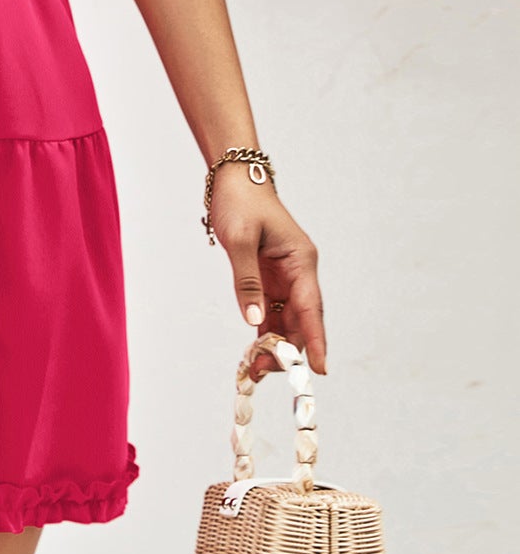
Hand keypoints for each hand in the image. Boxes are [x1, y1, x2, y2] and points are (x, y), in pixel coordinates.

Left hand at [207, 164, 326, 380]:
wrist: (234, 180)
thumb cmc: (241, 202)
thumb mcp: (240, 240)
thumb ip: (247, 281)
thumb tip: (254, 322)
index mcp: (300, 260)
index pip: (311, 308)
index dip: (315, 340)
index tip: (320, 370)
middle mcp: (297, 271)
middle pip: (298, 319)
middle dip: (287, 349)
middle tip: (265, 373)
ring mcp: (284, 276)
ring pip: (284, 318)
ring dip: (274, 343)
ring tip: (257, 370)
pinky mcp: (268, 277)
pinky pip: (270, 309)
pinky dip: (263, 330)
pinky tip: (255, 350)